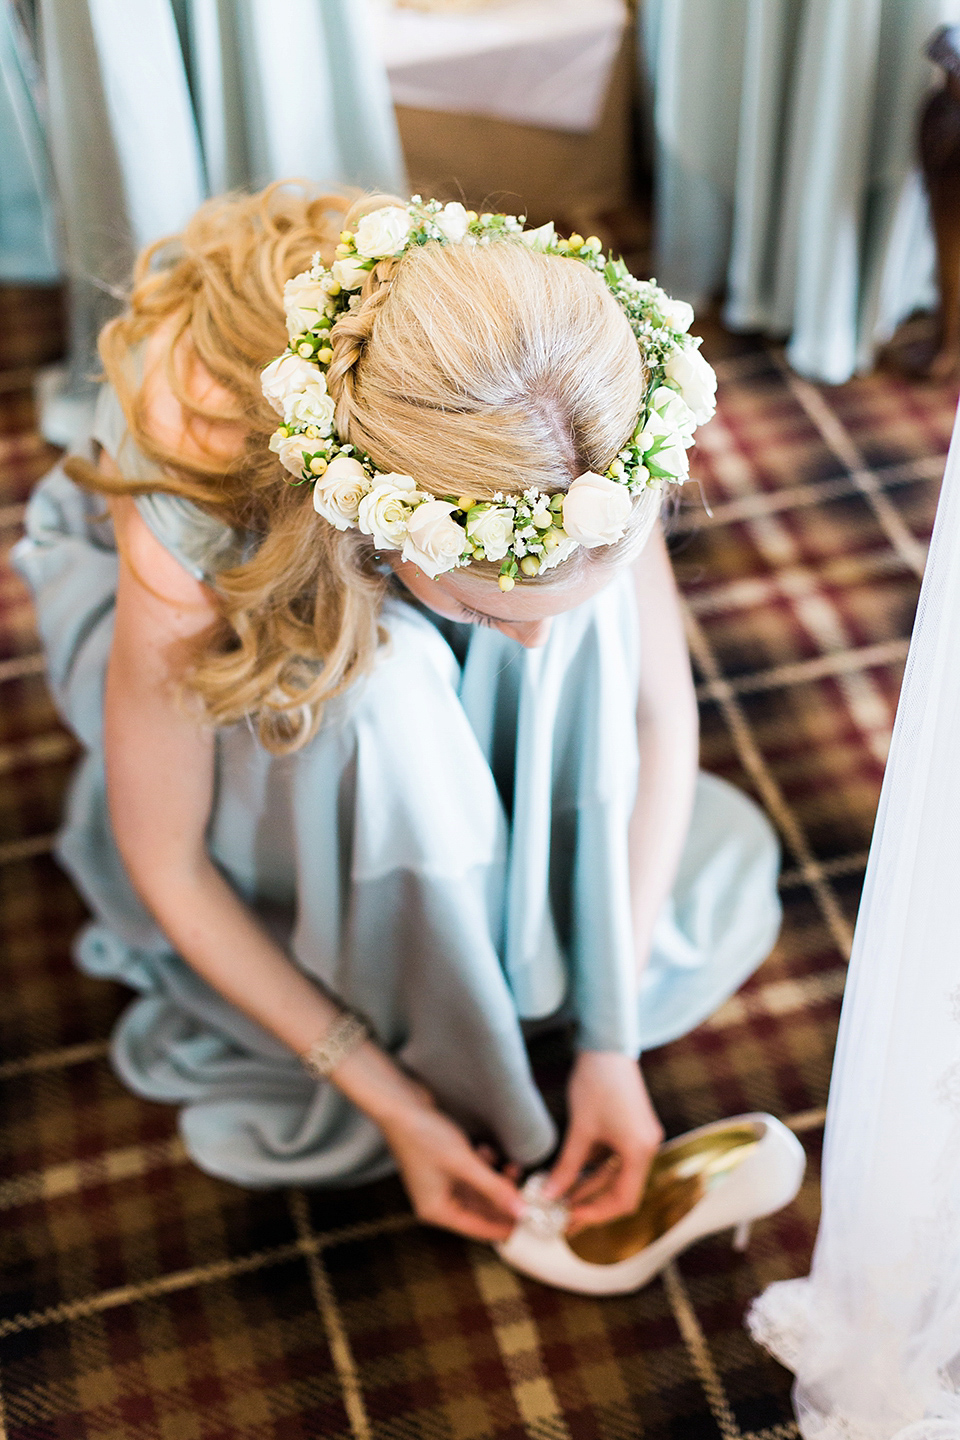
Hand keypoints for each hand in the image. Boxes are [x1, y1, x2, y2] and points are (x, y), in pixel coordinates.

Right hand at [380, 1094, 525, 1242]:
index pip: (478, 1229)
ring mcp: (439, 1183)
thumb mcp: (464, 1164)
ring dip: (495, 1180)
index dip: (505, 1226)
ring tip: (513, 1167)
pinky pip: (470, 1175)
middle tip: (526, 1191)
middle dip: (502, 1199)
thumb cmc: (423, 1135)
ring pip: (477, 1191)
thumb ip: (495, 1188)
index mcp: (437, 1210)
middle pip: (479, 1210)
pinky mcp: (442, 1165)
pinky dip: (483, 1167)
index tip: (529, 1222)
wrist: (399, 1104)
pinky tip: (490, 1152)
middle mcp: (437, 1201)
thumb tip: (520, 1211)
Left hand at [542, 1051, 663, 1234]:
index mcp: (640, 1151)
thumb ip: (567, 1166)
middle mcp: (647, 1149)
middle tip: (564, 1218)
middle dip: (593, 1205)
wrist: (607, 1046)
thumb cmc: (596, 1083)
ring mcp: (641, 1140)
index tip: (571, 1219)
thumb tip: (549, 1195)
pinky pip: (615, 1161)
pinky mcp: (633, 1131)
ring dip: (592, 1189)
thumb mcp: (580, 1129)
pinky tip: (572, 1177)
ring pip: (617, 1177)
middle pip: (623, 1192)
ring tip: (563, 1200)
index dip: (597, 1214)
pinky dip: (595, 1171)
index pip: (624, 1200)